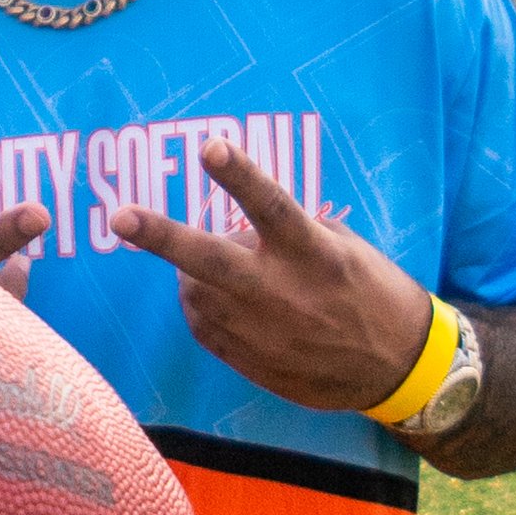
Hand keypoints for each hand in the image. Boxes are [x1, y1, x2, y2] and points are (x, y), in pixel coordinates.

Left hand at [113, 134, 433, 413]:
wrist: (396, 368)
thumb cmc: (373, 292)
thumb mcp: (344, 248)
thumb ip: (289, 233)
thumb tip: (237, 224)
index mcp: (314, 253)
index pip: (270, 206)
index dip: (238, 176)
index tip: (210, 146)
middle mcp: (282, 292)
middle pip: (210, 260)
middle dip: (161, 237)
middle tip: (120, 218)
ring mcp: (262, 332)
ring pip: (196, 293)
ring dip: (190, 273)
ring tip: (223, 270)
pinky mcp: (251, 362)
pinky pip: (203, 327)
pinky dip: (202, 306)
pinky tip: (223, 301)